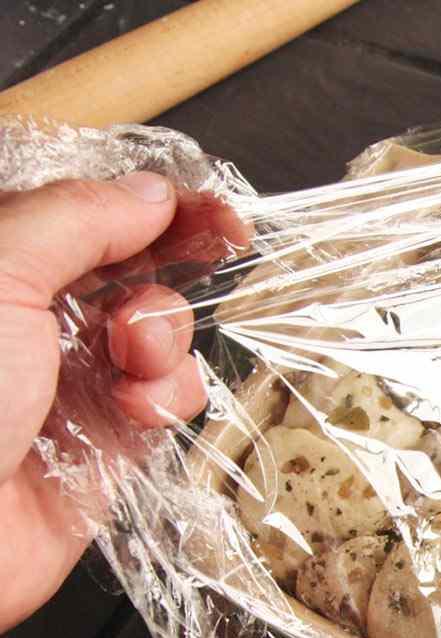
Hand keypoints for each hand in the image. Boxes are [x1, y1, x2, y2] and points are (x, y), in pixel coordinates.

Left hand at [0, 172, 245, 632]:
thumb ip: (78, 218)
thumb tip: (151, 192)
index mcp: (6, 264)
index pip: (95, 210)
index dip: (163, 205)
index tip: (219, 215)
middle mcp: (37, 318)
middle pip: (140, 267)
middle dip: (170, 271)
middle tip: (179, 280)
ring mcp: (76, 380)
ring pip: (163, 334)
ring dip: (164, 340)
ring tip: (131, 364)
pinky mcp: (110, 442)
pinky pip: (171, 400)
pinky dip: (170, 397)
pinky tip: (139, 410)